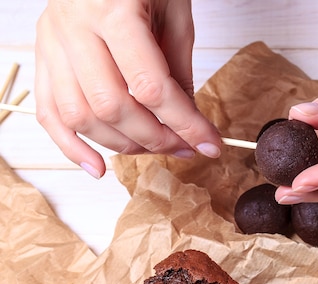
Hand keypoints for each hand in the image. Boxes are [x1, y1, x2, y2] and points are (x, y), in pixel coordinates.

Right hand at [35, 0, 221, 177]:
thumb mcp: (174, 13)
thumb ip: (177, 68)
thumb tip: (187, 122)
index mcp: (114, 12)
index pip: (151, 87)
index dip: (185, 124)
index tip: (209, 144)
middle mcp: (75, 29)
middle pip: (113, 107)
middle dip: (156, 138)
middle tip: (186, 147)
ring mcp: (52, 43)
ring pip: (80, 115)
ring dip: (121, 145)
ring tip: (154, 149)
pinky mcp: (42, 55)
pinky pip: (48, 111)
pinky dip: (71, 146)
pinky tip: (98, 167)